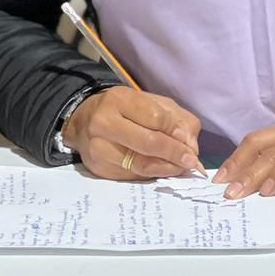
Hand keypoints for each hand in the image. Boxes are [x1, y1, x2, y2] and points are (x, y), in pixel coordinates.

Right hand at [63, 87, 201, 179]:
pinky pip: (133, 175)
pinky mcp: (99, 168)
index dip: (175, 131)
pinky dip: (152, 174)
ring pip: (141, 164)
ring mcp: (98, 148)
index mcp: (119, 100)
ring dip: (167, 168)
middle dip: (175, 153)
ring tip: (180, 168)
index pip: (156, 118)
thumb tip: (189, 145)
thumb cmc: (124, 110)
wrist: (83, 121)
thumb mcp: (151, 103)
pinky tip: (162, 171)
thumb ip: (176, 119)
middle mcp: (104, 123)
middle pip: (148, 143)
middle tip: (191, 161)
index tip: (187, 140)